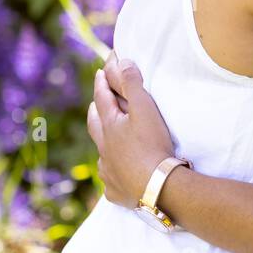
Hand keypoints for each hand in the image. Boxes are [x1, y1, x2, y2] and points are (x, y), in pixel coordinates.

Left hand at [85, 53, 175, 206]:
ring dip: (103, 142)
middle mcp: (104, 148)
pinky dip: (113, 171)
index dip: (102, 81)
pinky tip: (117, 173)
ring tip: (107, 138)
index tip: (101, 70)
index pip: (102, 98)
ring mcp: (108, 171)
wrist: (157, 187)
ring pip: (101, 152)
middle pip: (94, 125)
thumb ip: (132, 83)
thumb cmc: (152, 146)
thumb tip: (121, 62)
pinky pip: (110, 179)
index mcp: (110, 126)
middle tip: (95, 102)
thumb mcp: (145, 109)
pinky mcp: (116, 190)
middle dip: (95, 110)